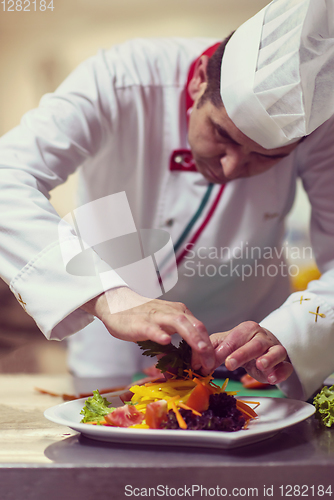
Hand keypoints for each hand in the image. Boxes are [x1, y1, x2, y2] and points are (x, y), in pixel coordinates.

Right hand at [81, 287, 214, 372]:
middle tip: (210, 363)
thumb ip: (178, 336)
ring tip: (200, 349)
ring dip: (192, 337)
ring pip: (179, 323)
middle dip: (205, 345)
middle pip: (195, 325)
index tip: (210, 364)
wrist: (117, 303)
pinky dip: (160, 334)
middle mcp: (172, 312)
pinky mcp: (141, 323)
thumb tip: (192, 357)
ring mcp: (157, 317)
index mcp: (180, 313)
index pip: (200, 328)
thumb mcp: (165, 323)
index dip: (208, 346)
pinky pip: (152, 328)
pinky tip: (166, 341)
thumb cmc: (142, 315)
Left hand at [208, 321, 292, 384]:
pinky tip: (272, 378)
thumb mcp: (224, 345)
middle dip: (242, 353)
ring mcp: (275, 349)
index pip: (234, 337)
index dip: (224, 349)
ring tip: (261, 365)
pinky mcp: (284, 363)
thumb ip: (210, 352)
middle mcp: (262, 337)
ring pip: (275, 352)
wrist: (264, 349)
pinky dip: (281, 372)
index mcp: (246, 330)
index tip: (213, 360)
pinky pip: (286, 366)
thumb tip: (195, 363)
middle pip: (255, 343)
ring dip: (268, 359)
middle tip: (229, 364)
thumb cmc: (242, 346)